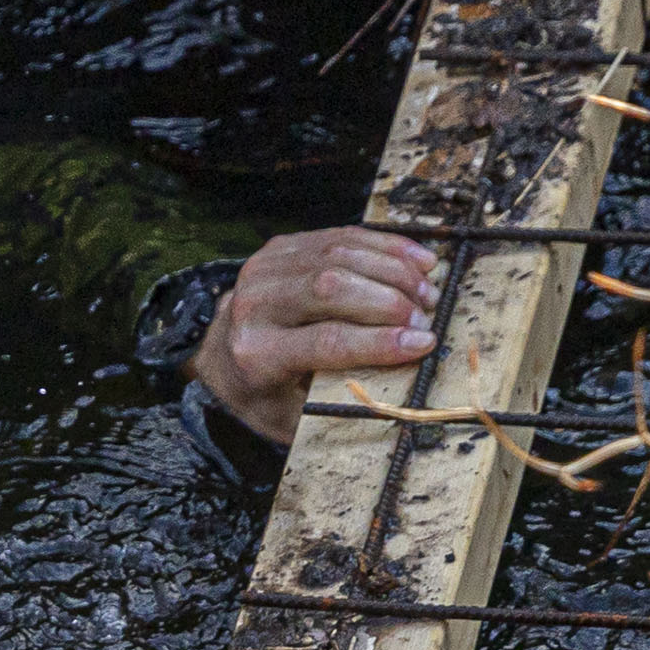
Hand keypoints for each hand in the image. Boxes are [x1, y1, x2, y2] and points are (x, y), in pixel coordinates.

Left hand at [187, 228, 443, 443]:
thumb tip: (406, 374)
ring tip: (427, 293)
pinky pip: (339, 236)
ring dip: (393, 271)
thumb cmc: (267, 394)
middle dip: (390, 302)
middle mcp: (254, 306)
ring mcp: (263, 269)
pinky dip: (384, 247)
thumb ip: (342, 394)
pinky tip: (417, 262)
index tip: (424, 343)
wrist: (221, 359)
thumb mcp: (296, 413)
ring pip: (339, 255)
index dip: (381, 341)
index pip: (327, 341)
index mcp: (256, 354)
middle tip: (426, 318)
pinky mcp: (279, 247)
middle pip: (331, 288)